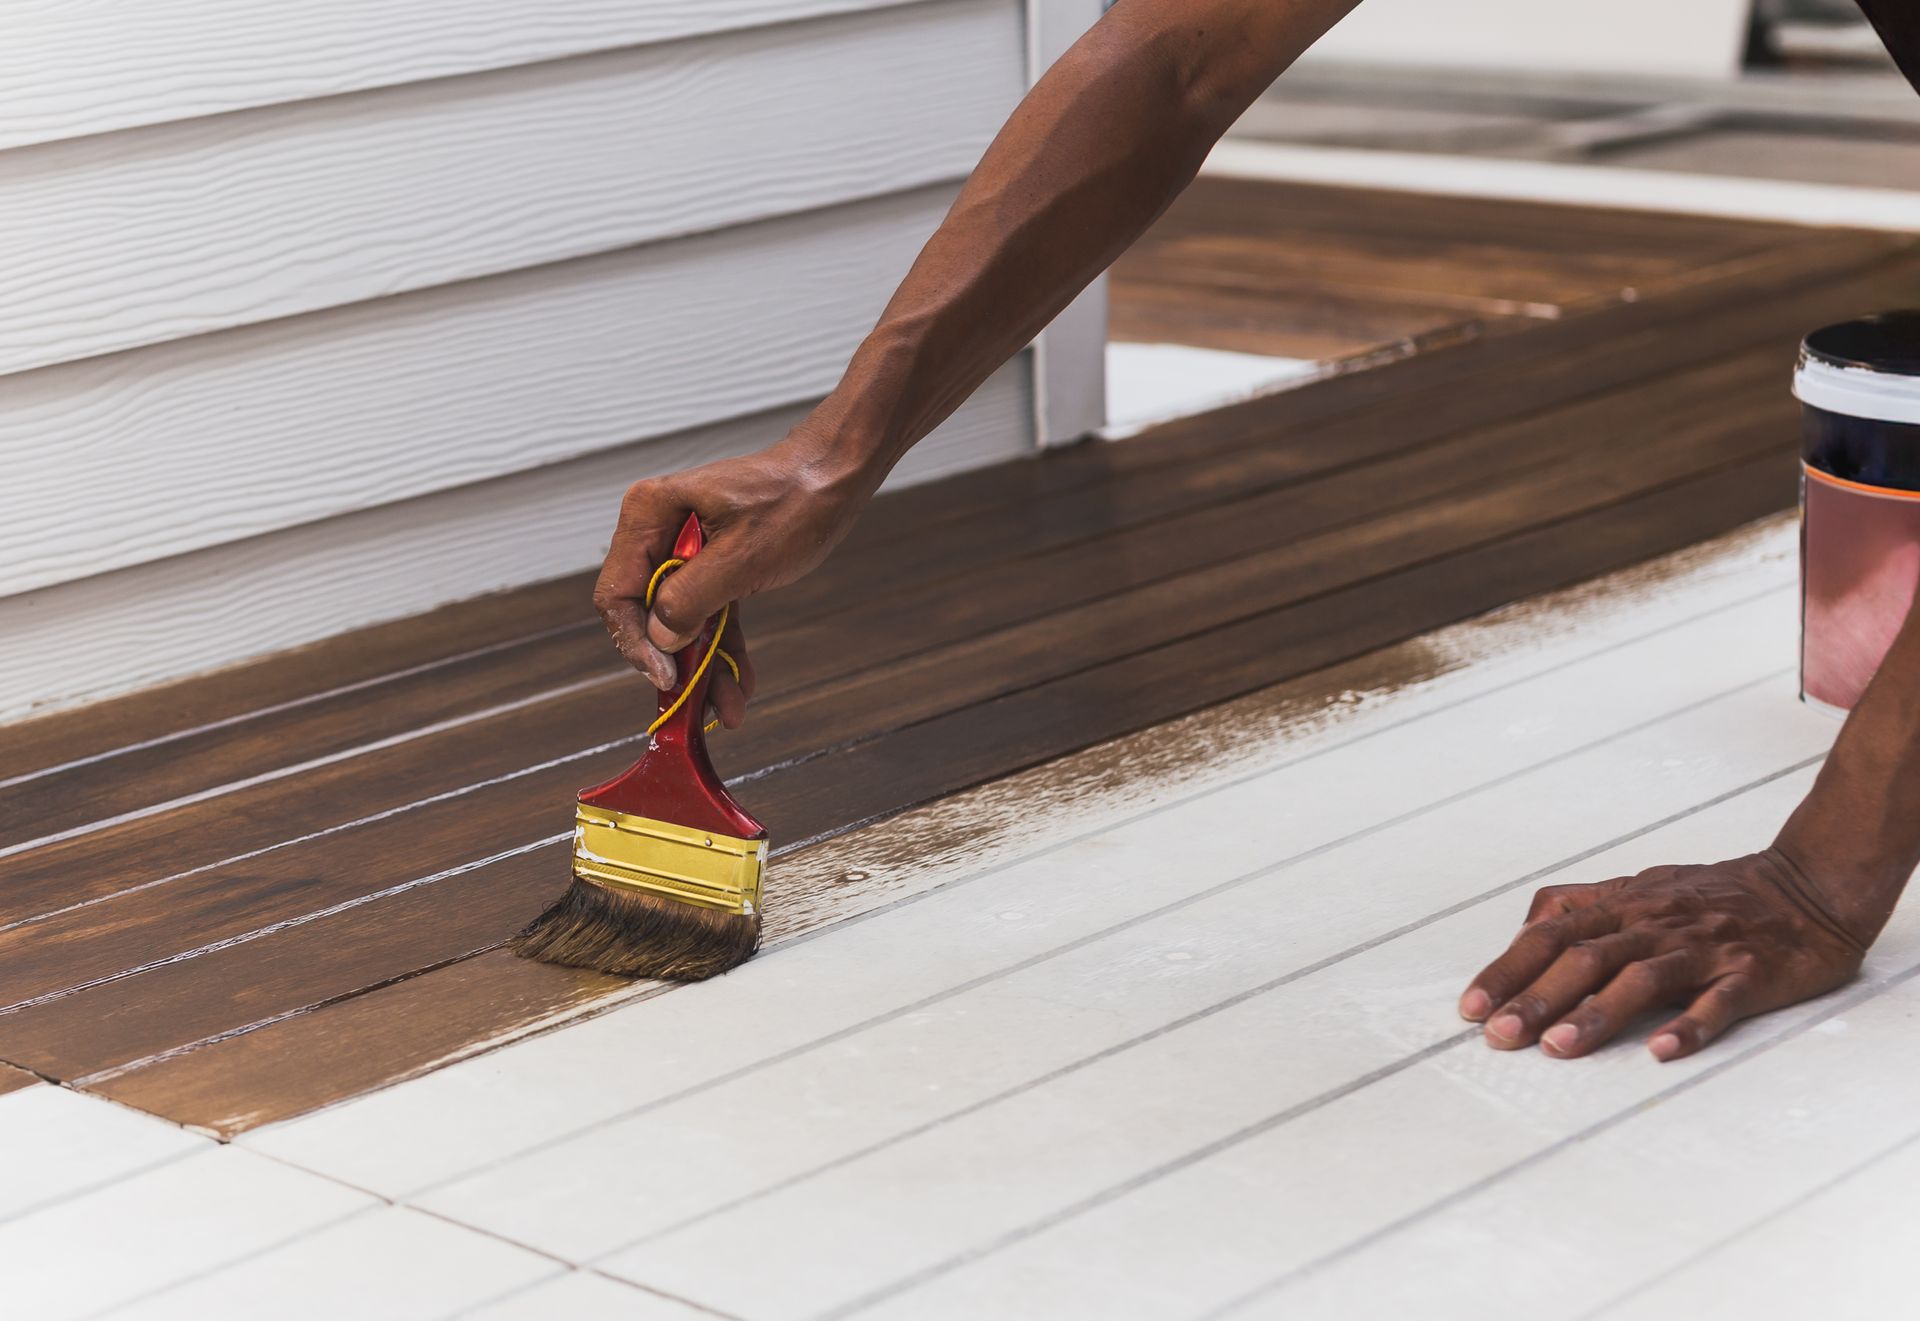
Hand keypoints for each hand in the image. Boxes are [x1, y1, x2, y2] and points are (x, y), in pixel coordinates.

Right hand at [593, 424, 874, 723]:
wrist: (836, 476)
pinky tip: (741, 682)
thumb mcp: (741, 557)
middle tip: (696, 704)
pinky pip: (709, 614)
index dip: (636, 641)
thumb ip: (690, 599)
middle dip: (676, 662)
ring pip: (681, 621)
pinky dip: (723, 647)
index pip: (618, 591)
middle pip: (648, 612)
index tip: (665, 677)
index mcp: (650, 514)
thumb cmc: (793, 501)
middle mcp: (659, 530)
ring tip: (730, 705)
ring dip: (704, 665)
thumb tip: (660, 639)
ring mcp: (685, 549)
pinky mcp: (713, 565)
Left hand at [1458, 850, 1868, 1061]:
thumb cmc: (1709, 895)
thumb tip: (1525, 929)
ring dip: (1596, 1015)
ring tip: (1558, 1048)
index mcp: (1622, 906)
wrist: (1805, 888)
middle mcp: (1654, 923)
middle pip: (1585, 958)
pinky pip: (1717, 1001)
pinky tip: (1661, 1051)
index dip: (1508, 970)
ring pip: (1641, 979)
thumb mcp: (1637, 887)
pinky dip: (1688, 1026)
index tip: (1471, 1008)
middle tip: (1499, 1036)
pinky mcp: (1750, 973)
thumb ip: (1580, 906)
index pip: (1550, 935)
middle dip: (1536, 998)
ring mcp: (1702, 948)